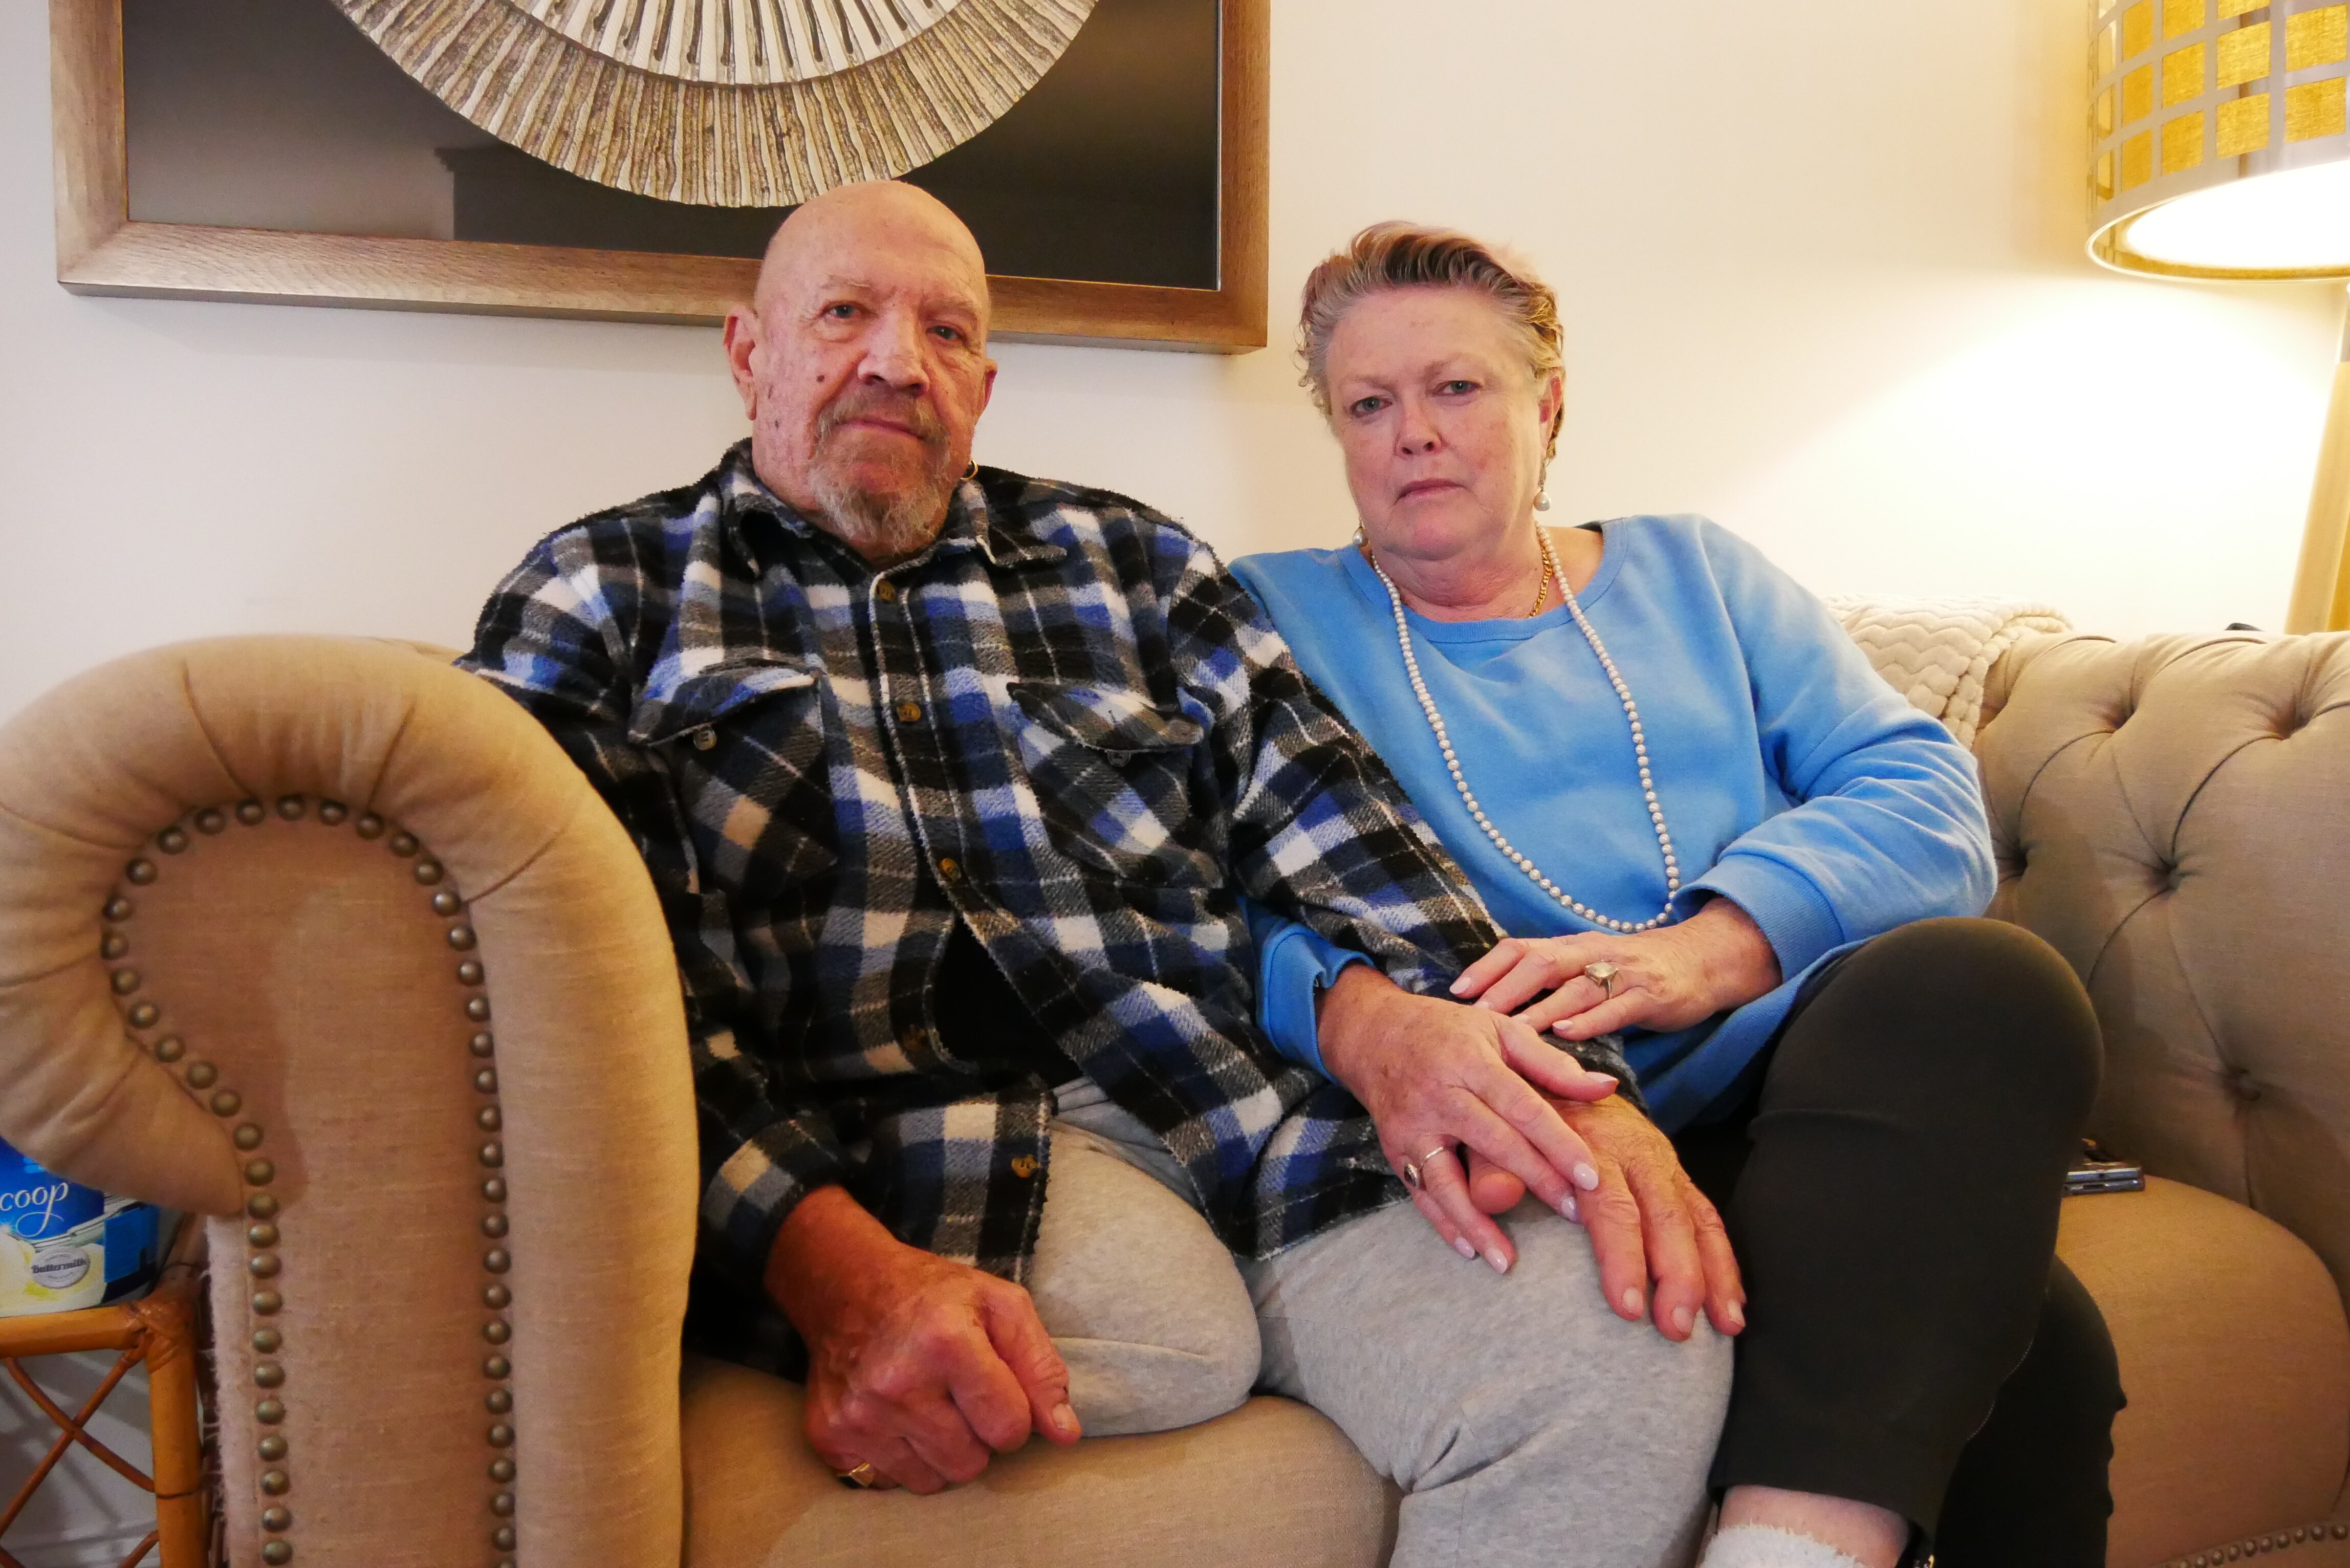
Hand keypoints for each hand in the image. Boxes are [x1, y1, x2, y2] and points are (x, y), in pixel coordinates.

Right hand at [766, 1186, 1082, 1492]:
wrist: (846, 1286)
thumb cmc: (934, 1296)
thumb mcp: (1002, 1305)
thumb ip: (1042, 1368)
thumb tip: (1066, 1434)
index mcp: (946, 1344)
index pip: (1009, 1428)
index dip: (1014, 1413)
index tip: (997, 1388)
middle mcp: (897, 1384)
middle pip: (971, 1463)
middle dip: (976, 1435)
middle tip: (959, 1395)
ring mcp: (859, 1415)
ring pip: (931, 1482)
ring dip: (940, 1452)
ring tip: (928, 1405)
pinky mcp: (830, 1437)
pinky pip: (888, 1483)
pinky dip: (900, 1459)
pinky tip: (895, 1417)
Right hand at [1317, 966, 1622, 1274]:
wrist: (1375, 1035)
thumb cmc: (1450, 1032)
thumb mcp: (1501, 1032)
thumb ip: (1554, 1065)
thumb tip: (1607, 1088)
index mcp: (1471, 1062)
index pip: (1522, 1107)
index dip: (1558, 1143)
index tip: (1592, 1177)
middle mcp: (1439, 1095)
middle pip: (1493, 1144)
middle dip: (1536, 1181)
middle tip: (1574, 1214)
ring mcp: (1412, 1126)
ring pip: (1446, 1180)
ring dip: (1477, 1222)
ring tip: (1508, 1261)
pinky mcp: (1394, 1149)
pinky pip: (1420, 1193)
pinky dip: (1443, 1223)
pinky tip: (1469, 1250)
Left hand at [1451, 898, 1781, 1042]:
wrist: (1700, 962)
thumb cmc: (1633, 973)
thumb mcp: (1589, 970)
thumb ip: (1551, 984)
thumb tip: (1496, 1011)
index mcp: (1571, 946)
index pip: (1521, 947)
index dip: (1488, 966)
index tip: (1457, 991)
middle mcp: (1591, 952)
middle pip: (1540, 961)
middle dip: (1505, 988)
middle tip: (1475, 1016)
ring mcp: (1622, 972)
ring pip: (1574, 986)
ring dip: (1540, 1009)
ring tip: (1510, 1031)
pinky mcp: (1649, 995)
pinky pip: (1615, 1007)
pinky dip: (1588, 1021)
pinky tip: (1565, 1034)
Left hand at [1463, 1096, 1744, 1340]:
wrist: (1557, 1076)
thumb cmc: (1522, 1117)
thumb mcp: (1497, 1130)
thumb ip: (1491, 1163)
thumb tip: (1492, 1198)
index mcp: (1590, 1144)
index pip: (1612, 1206)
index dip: (1622, 1257)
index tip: (1625, 1307)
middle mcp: (1637, 1153)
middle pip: (1666, 1217)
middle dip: (1678, 1276)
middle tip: (1675, 1329)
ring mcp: (1663, 1164)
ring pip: (1697, 1219)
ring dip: (1713, 1274)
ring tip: (1724, 1326)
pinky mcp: (1676, 1175)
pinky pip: (1707, 1217)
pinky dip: (1724, 1260)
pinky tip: (1731, 1304)